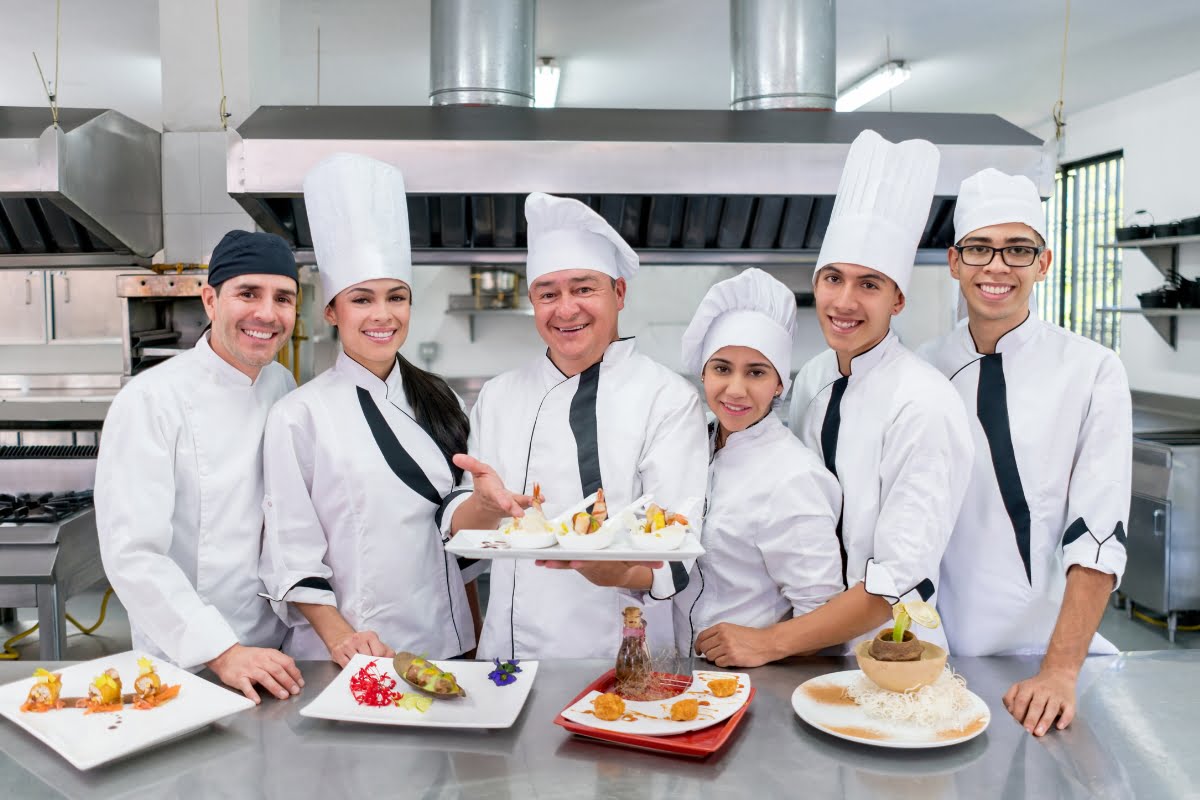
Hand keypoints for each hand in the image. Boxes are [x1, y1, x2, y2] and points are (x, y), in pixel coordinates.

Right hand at [207, 644, 303, 703]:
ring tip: (283, 696)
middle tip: (295, 691)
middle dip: (288, 681)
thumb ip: (278, 662)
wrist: (227, 656)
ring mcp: (249, 669)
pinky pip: (246, 686)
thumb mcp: (265, 654)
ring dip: (275, 687)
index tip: (300, 683)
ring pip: (264, 677)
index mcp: (269, 654)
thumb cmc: (249, 657)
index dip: (294, 673)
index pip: (285, 662)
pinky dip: (252, 693)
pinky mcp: (238, 677)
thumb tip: (293, 673)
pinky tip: (257, 700)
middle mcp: (260, 660)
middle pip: (277, 670)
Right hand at [326, 629, 394, 667]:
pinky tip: (353, 669)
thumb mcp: (375, 644)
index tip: (380, 666)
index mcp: (370, 635)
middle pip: (368, 658)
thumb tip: (394, 662)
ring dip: (360, 669)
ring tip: (362, 670)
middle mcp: (358, 638)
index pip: (380, 652)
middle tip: (371, 671)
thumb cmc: (362, 644)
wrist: (341, 638)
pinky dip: (351, 670)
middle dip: (371, 667)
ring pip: (357, 663)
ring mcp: (347, 645)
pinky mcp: (338, 652)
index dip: (381, 662)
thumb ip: (387, 652)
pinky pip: (347, 666)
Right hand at [452, 454, 531, 517]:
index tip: (507, 505)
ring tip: (539, 501)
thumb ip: (470, 464)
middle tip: (520, 514)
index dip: (501, 500)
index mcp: (491, 493)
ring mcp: (510, 505)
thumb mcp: (478, 471)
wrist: (486, 504)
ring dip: (528, 504)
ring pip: (519, 505)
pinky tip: (542, 499)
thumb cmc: (485, 485)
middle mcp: (501, 501)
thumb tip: (456, 457)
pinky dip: (534, 501)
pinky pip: (526, 503)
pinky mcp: (518, 506)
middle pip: (508, 505)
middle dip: (514, 509)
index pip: (496, 496)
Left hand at [536, 559, 660, 589]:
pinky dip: (550, 562)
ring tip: (540, 561)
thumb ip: (647, 560)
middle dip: (564, 563)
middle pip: (576, 563)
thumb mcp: (636, 560)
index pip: (593, 562)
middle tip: (549, 562)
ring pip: (566, 563)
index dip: (584, 563)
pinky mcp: (575, 563)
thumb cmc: (625, 561)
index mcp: (603, 562)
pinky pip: (561, 562)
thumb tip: (662, 562)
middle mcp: (591, 565)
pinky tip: (537, 560)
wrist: (616, 574)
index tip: (576, 562)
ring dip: (553, 563)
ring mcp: (582, 565)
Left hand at [694, 623, 777, 667]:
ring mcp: (727, 647)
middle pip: (704, 648)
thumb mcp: (733, 629)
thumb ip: (719, 634)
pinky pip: (719, 663)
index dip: (697, 645)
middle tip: (715, 655)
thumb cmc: (750, 637)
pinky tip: (730, 660)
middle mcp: (722, 636)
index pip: (701, 636)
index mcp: (722, 627)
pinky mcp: (732, 658)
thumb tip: (705, 644)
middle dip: (707, 653)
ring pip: (710, 657)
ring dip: (715, 659)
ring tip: (725, 657)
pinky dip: (722, 664)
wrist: (766, 643)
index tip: (698, 651)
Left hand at [1002, 667, 1077, 735]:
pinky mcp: (1069, 702)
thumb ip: (1010, 698)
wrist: (1058, 675)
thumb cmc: (1036, 686)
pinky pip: (1068, 711)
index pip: (1021, 700)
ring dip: (1045, 721)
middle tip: (1028, 731)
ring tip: (1039, 732)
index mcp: (1028, 688)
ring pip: (1051, 709)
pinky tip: (1059, 726)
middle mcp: (1043, 691)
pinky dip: (1064, 719)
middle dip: (1031, 719)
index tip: (1017, 724)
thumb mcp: (1020, 687)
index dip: (1019, 713)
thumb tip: (1010, 711)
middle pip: (1036, 706)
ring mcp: (1057, 696)